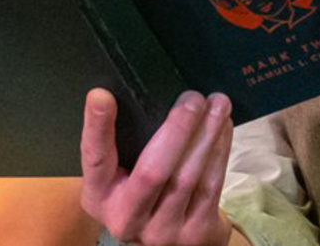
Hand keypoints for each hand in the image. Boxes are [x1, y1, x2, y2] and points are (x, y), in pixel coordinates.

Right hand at [80, 88, 233, 245]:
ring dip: (207, 135)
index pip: (95, 159)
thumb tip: (120, 89)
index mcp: (100, 197)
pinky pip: (211, 187)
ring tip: (217, 103)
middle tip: (192, 97)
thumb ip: (117, 141)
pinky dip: (219, 152)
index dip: (97, 127)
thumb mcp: (116, 173)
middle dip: (177, 129)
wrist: (164, 243)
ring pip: (188, 177)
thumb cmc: (138, 192)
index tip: (101, 96)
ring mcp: (164, 232)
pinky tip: (223, 127)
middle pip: (153, 171)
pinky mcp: (197, 234)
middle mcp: (127, 219)